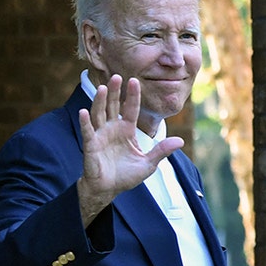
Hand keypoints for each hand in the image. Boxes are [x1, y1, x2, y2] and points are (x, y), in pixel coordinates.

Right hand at [76, 74, 183, 224]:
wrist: (109, 189)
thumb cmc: (126, 176)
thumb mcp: (149, 164)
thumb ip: (162, 151)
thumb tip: (181, 141)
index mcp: (126, 130)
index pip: (130, 109)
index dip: (133, 95)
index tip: (134, 80)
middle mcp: (112, 129)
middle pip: (113, 106)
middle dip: (116, 92)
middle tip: (117, 76)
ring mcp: (100, 136)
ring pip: (99, 114)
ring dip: (100, 101)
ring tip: (104, 88)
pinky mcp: (90, 146)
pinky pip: (88, 132)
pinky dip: (85, 122)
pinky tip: (84, 111)